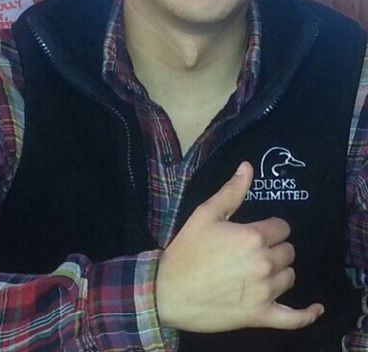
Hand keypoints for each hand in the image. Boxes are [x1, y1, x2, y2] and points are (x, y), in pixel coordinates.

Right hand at [156, 161, 323, 332]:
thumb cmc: (186, 250)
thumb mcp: (205, 214)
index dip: (270, 227)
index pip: (281, 228)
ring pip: (290, 277)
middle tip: (252, 250)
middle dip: (275, 248)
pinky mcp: (262, 316)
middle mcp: (264, 263)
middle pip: (288, 252)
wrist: (169, 291)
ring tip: (259, 271)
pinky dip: (307, 314)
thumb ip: (231, 192)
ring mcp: (265, 292)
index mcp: (252, 236)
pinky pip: (295, 318)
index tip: (256, 231)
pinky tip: (316, 309)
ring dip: (279, 272)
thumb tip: (247, 167)